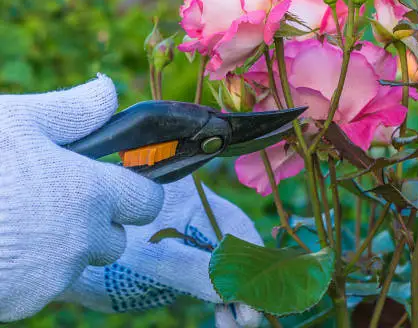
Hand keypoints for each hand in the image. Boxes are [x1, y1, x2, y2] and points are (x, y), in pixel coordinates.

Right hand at [0, 75, 163, 321]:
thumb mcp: (19, 122)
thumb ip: (73, 111)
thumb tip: (108, 90)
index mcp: (90, 193)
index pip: (147, 200)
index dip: (136, 191)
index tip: (117, 185)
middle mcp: (82, 239)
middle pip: (117, 237)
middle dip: (99, 223)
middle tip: (59, 202)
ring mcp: (55, 275)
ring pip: (80, 262)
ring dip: (65, 248)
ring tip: (23, 222)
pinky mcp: (27, 301)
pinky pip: (47, 285)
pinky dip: (34, 271)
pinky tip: (5, 246)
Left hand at [58, 176, 263, 327]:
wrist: (64, 263)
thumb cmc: (102, 254)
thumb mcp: (151, 261)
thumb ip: (196, 270)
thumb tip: (240, 287)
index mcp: (188, 197)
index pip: (232, 224)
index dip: (250, 258)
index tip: (259, 290)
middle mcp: (193, 213)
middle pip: (233, 245)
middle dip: (244, 281)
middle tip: (250, 317)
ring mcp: (188, 236)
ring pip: (224, 264)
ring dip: (234, 294)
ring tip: (238, 322)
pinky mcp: (181, 258)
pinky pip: (209, 276)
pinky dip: (219, 297)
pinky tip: (225, 317)